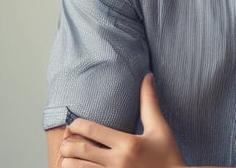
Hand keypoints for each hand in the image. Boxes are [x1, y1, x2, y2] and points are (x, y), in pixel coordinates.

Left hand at [58, 74, 185, 167]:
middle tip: (67, 140)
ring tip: (72, 155)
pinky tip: (81, 166)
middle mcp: (118, 161)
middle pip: (78, 150)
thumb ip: (149, 102)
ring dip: (69, 161)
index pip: (90, 129)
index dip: (76, 125)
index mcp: (128, 143)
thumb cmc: (168, 154)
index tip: (75, 124)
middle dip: (67, 144)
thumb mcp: (160, 128)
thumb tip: (147, 77)